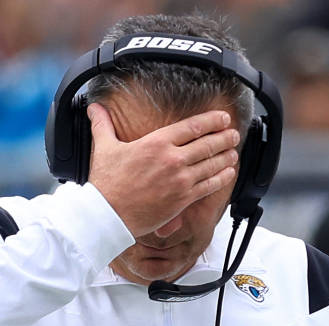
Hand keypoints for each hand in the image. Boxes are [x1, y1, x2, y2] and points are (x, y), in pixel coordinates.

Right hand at [87, 103, 238, 237]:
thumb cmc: (106, 183)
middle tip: (233, 134)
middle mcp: (172, 159)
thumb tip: (94, 108)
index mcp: (156, 142)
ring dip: (226, 157)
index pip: (192, 126)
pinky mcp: (182, 199)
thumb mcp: (104, 147)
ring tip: (234, 152)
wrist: (108, 214)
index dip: (212, 120)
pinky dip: (221, 178)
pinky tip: (228, 174)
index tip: (222, 118)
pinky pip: (209, 186)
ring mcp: (180, 180)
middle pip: (208, 143)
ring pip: (212, 164)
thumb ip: (102, 125)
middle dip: (225, 137)